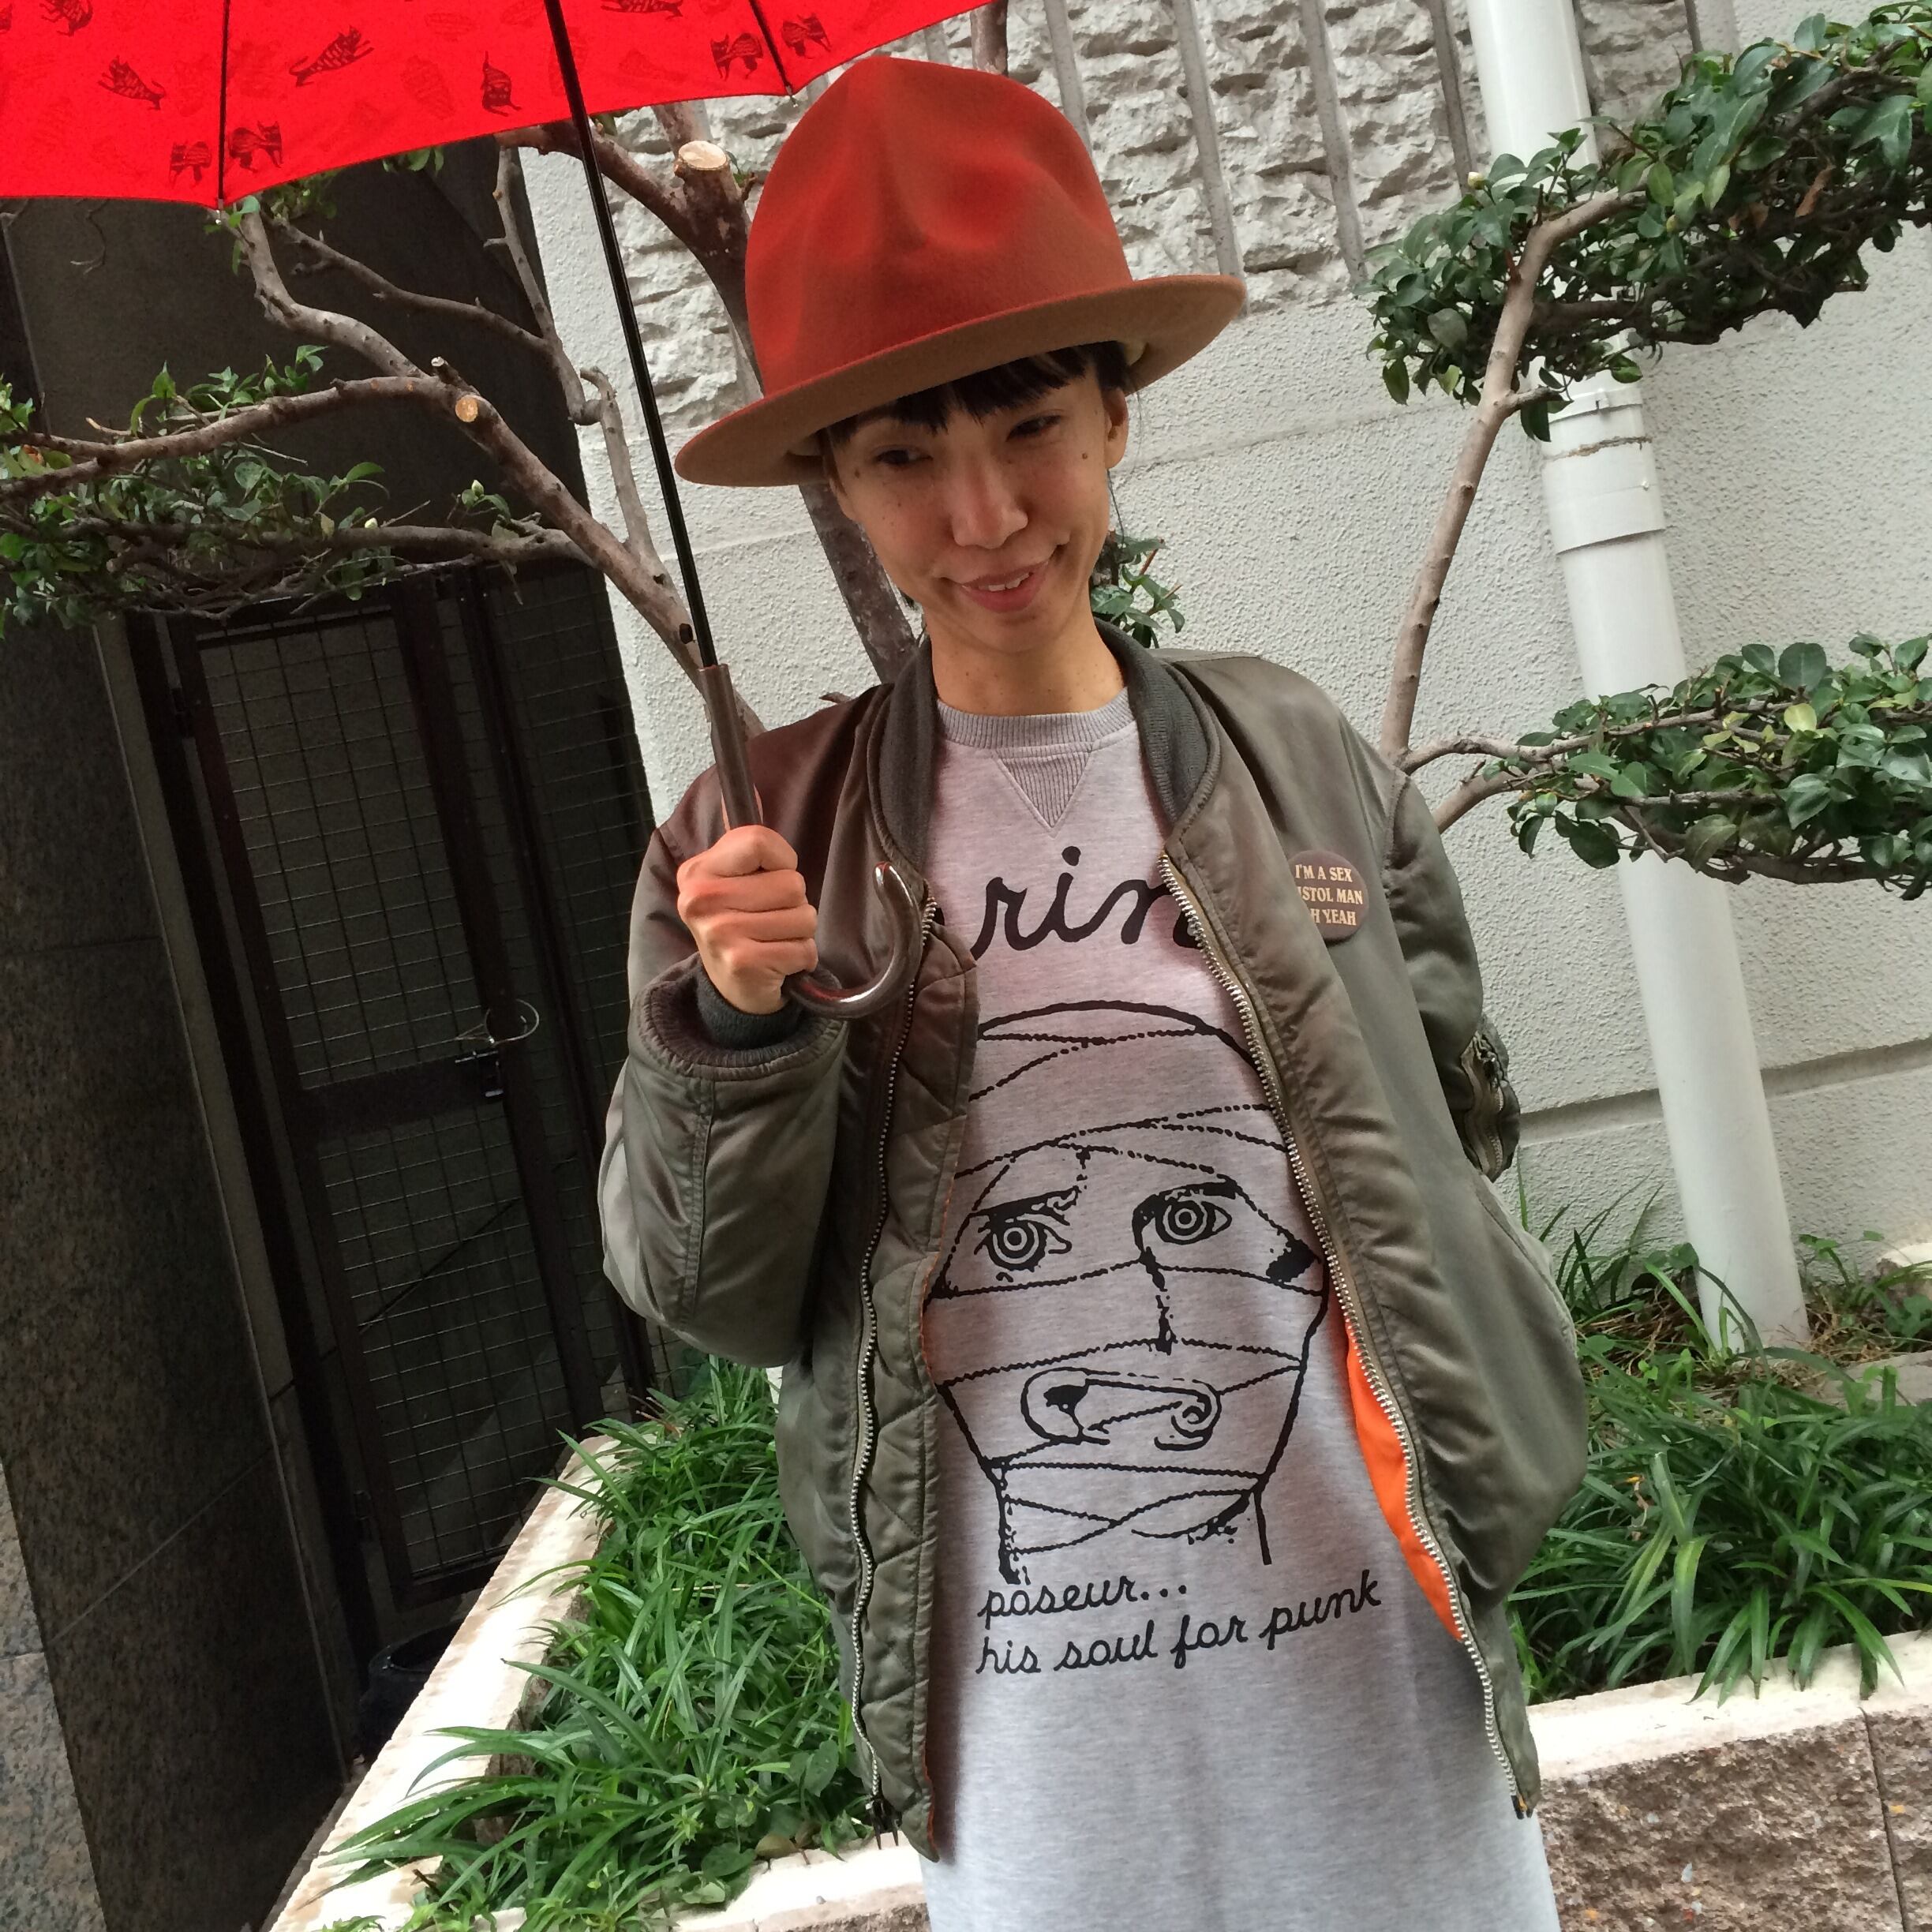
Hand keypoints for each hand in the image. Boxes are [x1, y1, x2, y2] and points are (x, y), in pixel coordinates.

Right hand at [675, 825, 818, 1014]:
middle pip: (790, 882)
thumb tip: (754, 787)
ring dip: (800, 932)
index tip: (770, 877)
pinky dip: (801, 957)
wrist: (731, 988)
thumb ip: (745, 842)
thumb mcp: (734, 879)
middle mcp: (701, 900)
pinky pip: (803, 949)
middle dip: (794, 902)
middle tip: (770, 918)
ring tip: (774, 939)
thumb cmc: (741, 924)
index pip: (759, 840)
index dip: (782, 860)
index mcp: (698, 871)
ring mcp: (719, 933)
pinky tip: (778, 961)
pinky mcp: (742, 963)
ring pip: (803, 915)